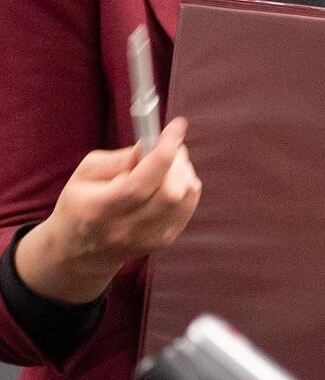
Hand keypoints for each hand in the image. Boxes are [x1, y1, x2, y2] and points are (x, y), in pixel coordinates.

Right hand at [15, 119, 200, 303]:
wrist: (81, 251)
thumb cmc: (81, 202)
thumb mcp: (85, 173)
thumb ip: (118, 159)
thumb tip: (151, 145)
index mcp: (99, 209)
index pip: (138, 184)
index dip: (162, 153)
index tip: (176, 127)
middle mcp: (125, 228)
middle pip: (170, 193)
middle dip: (177, 160)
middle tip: (169, 146)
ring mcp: (147, 239)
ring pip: (184, 198)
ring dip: (183, 172)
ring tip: (166, 166)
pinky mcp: (163, 241)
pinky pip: (188, 206)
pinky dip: (185, 186)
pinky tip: (169, 182)